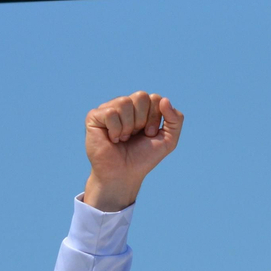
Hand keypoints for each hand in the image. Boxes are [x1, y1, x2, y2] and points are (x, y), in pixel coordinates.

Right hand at [83, 92, 183, 211]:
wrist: (125, 174)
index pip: (154, 98)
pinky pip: (110, 113)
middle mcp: (125, 105)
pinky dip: (115, 130)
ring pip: (124, 102)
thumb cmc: (144, 157)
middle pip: (141, 96)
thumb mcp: (169, 140)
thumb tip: (165, 99)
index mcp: (141, 108)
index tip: (150, 134)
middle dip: (143, 120)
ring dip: (129, 126)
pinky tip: (113, 139)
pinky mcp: (94, 116)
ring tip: (124, 138)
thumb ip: (175, 119)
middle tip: (136, 135)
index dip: (154, 118)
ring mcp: (109, 109)